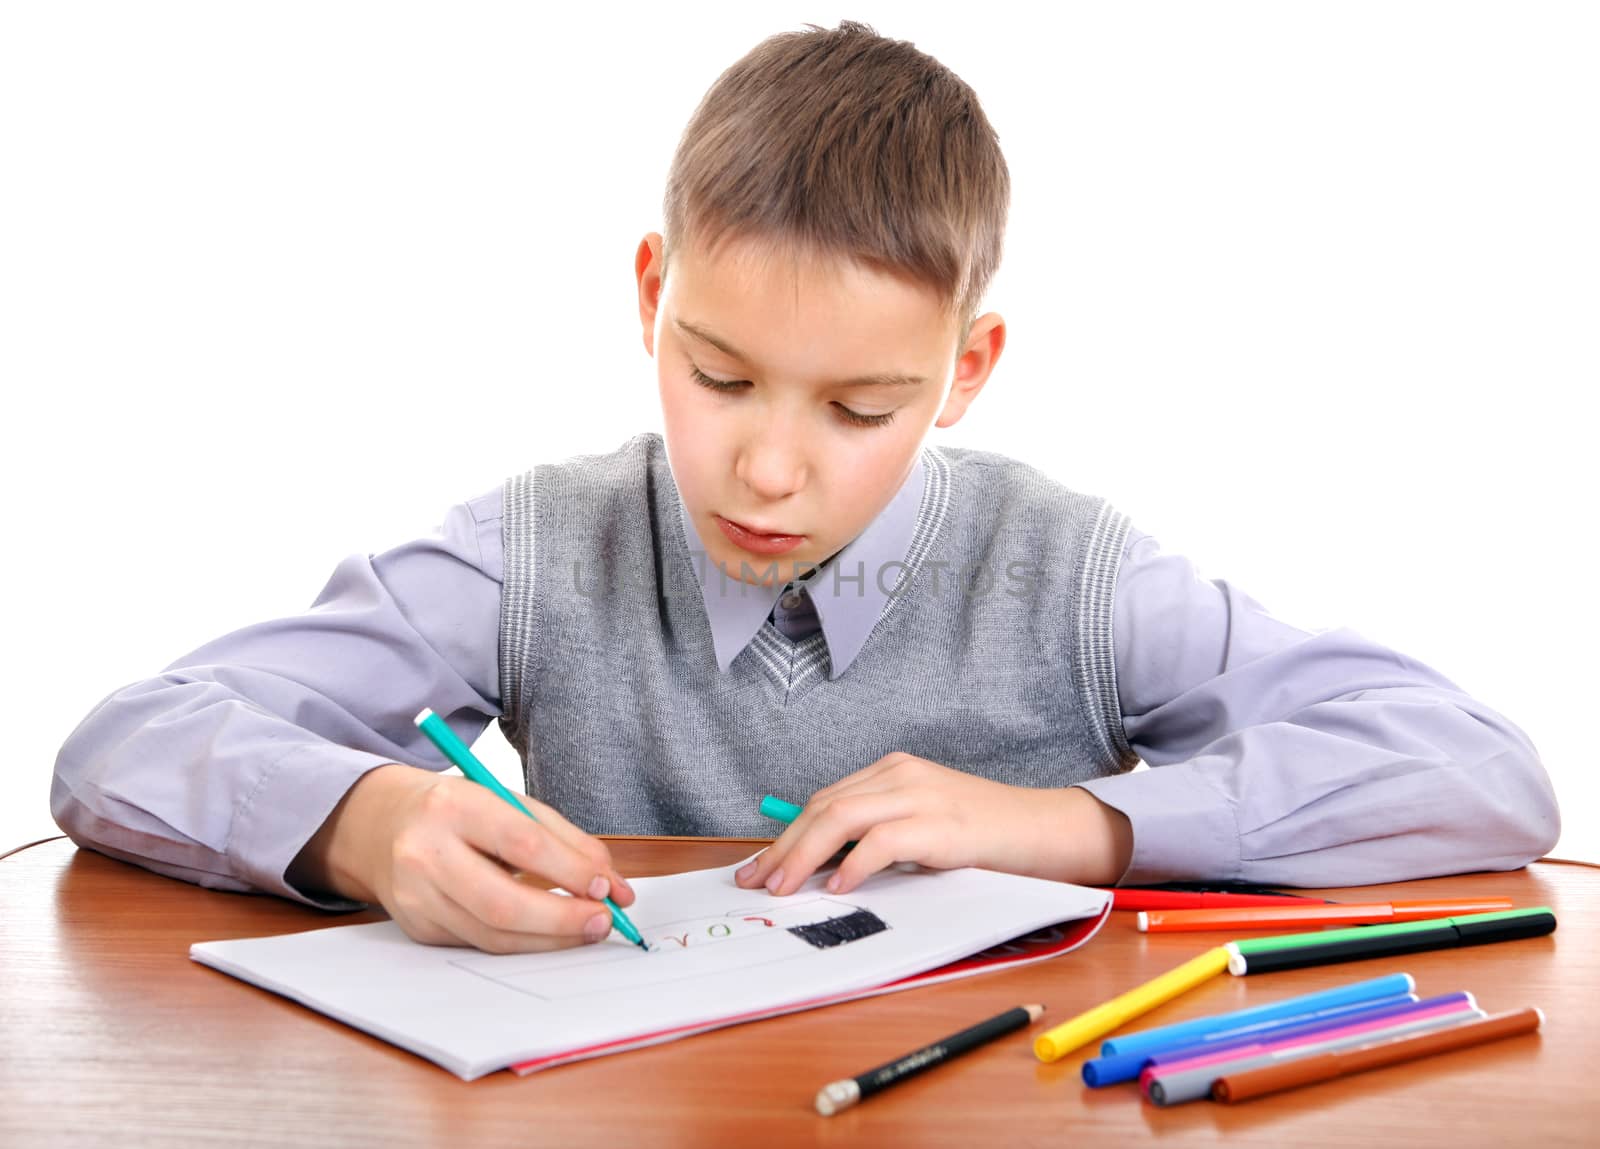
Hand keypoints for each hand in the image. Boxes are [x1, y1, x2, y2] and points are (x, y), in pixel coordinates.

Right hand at [289, 763, 635, 953]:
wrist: (381, 825)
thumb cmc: (458, 810)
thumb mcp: (508, 803)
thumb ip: (565, 840)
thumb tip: (613, 886)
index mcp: (453, 806)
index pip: (521, 843)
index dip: (569, 870)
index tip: (606, 887)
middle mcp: (426, 852)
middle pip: (501, 902)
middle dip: (562, 919)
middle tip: (603, 922)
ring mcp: (415, 896)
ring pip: (492, 934)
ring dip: (549, 939)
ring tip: (586, 930)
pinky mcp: (417, 927)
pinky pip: (479, 943)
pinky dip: (522, 942)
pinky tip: (548, 933)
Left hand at [733, 753, 1133, 895]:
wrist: (1043, 829)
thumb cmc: (982, 835)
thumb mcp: (922, 826)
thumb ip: (878, 834)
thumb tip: (823, 866)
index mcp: (892, 771)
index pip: (824, 800)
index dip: (787, 834)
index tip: (761, 867)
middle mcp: (899, 774)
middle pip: (823, 806)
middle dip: (783, 847)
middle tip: (756, 881)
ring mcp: (919, 795)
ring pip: (840, 818)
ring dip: (803, 856)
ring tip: (783, 888)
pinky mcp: (938, 824)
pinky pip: (882, 841)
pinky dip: (853, 864)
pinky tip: (837, 886)